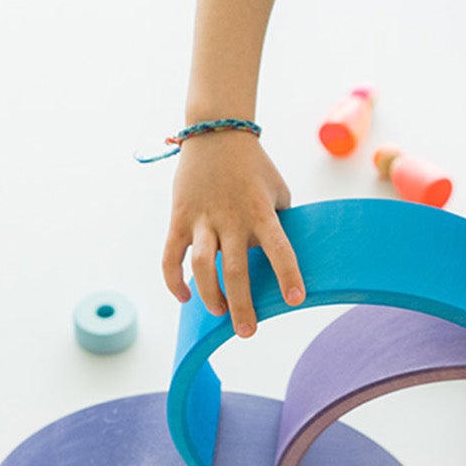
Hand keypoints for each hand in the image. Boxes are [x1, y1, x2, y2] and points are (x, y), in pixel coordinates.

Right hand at [160, 133, 304, 337]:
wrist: (216, 133)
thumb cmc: (254, 165)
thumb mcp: (278, 189)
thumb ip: (281, 221)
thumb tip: (286, 255)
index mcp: (261, 211)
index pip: (279, 247)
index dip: (288, 275)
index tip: (295, 300)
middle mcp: (231, 218)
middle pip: (235, 270)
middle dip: (241, 305)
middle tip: (247, 331)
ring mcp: (202, 219)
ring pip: (201, 266)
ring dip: (209, 296)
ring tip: (219, 313)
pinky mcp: (179, 218)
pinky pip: (170, 256)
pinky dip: (174, 281)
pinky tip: (186, 297)